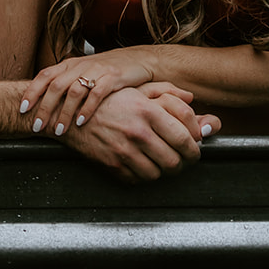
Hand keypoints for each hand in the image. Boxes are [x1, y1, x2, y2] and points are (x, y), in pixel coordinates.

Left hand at [20, 49, 156, 134]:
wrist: (138, 60)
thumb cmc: (108, 70)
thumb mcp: (84, 73)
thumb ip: (66, 83)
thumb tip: (44, 104)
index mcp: (70, 64)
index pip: (44, 75)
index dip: (32, 91)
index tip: (22, 109)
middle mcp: (80, 65)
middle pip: (55, 85)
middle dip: (44, 108)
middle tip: (38, 127)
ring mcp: (97, 70)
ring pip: (74, 91)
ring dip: (64, 112)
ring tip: (59, 131)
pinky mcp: (113, 77)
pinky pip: (97, 93)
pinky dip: (87, 109)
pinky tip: (82, 122)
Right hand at [61, 86, 205, 182]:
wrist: (73, 113)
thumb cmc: (110, 99)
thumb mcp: (139, 88)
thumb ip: (168, 93)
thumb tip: (192, 98)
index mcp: (148, 110)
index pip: (185, 137)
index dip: (195, 146)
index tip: (195, 147)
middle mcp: (138, 132)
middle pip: (175, 161)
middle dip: (184, 163)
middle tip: (184, 158)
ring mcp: (125, 151)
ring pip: (159, 173)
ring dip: (165, 170)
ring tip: (164, 160)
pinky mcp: (114, 165)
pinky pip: (140, 180)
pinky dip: (146, 175)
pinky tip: (145, 163)